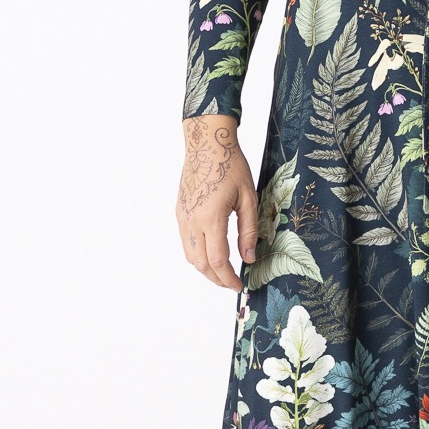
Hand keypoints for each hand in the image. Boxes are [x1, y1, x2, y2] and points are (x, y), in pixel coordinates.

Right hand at [178, 116, 257, 291]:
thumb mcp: (248, 198)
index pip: (217, 261)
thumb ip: (248, 231)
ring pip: (190, 255)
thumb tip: (249, 257)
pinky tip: (212, 252)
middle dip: (217, 279)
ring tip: (223, 271)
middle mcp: (192, 221)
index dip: (229, 278)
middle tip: (232, 283)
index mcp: (211, 218)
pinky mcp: (179, 212)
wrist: (207, 143)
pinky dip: (198, 254)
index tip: (239, 285)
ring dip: (206, 268)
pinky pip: (186, 242)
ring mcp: (183, 217)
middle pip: (200, 264)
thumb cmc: (231, 166)